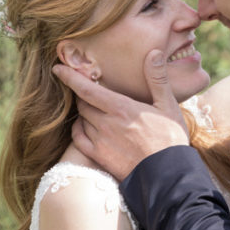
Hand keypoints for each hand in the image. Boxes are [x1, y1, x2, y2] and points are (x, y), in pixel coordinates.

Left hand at [53, 50, 189, 179]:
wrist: (167, 176)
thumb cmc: (171, 139)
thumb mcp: (168, 105)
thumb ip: (157, 78)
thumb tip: (153, 53)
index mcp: (121, 108)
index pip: (87, 88)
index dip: (70, 77)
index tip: (58, 68)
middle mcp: (106, 123)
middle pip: (82, 103)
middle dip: (82, 94)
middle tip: (87, 89)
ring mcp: (100, 141)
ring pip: (81, 119)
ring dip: (83, 112)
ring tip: (91, 108)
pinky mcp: (99, 157)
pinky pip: (78, 139)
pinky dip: (78, 129)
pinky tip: (85, 126)